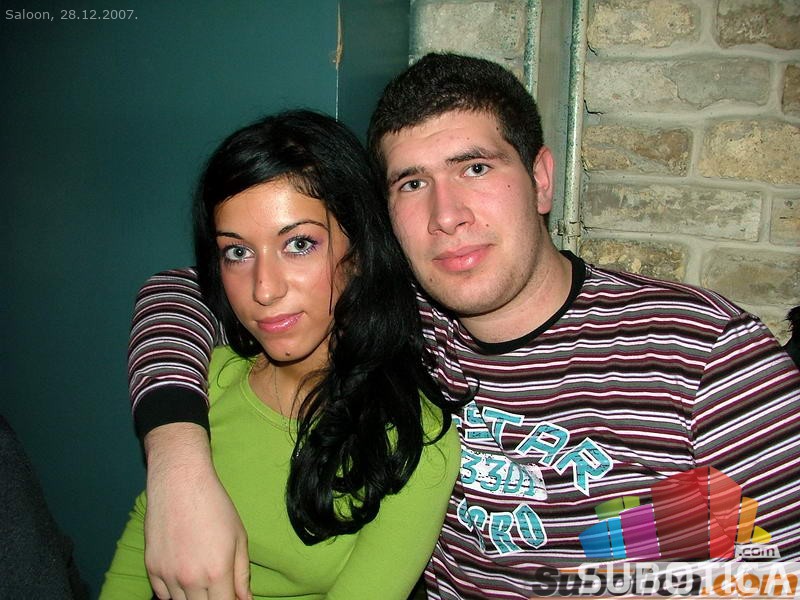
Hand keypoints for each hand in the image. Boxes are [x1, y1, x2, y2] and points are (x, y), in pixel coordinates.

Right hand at [143, 423, 250, 599]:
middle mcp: (191, 578)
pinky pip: (162, 594)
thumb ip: (242, 574)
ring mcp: (168, 574)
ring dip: (193, 597)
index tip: (232, 597)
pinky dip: (174, 592)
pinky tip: (184, 577)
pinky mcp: (151, 568)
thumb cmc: (214, 506)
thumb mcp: (238, 537)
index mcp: (217, 572)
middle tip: (218, 586)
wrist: (180, 483)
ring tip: (201, 577)